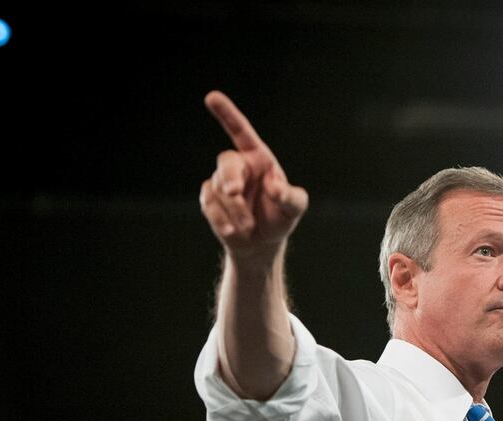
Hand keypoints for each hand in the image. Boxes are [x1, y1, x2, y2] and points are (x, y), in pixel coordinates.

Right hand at [199, 90, 307, 260]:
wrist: (261, 242)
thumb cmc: (280, 217)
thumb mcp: (294, 208)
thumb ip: (291, 196)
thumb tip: (274, 186)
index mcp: (258, 159)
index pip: (241, 132)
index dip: (227, 114)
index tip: (212, 97)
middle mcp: (238, 166)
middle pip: (226, 161)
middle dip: (230, 177)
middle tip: (235, 192)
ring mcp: (221, 182)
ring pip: (220, 189)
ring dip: (235, 210)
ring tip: (249, 226)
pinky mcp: (209, 200)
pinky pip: (209, 205)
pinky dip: (222, 220)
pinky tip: (233, 231)